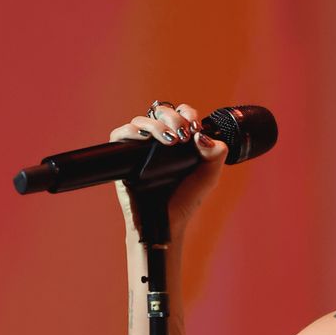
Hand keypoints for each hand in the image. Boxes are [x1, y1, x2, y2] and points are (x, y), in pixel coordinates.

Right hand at [109, 100, 228, 240]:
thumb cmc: (185, 201)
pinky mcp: (123, 158)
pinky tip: (146, 140)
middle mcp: (158, 142)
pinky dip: (131, 131)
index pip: (180, 115)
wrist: (166, 222)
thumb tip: (202, 135)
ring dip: (156, 125)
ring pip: (141, 121)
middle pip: (160, 113)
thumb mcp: (208, 177)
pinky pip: (120, 135)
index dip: (187, 114)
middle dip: (173, 117)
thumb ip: (215, 154)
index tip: (194, 128)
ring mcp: (140, 148)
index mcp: (179, 142)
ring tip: (170, 140)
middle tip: (182, 134)